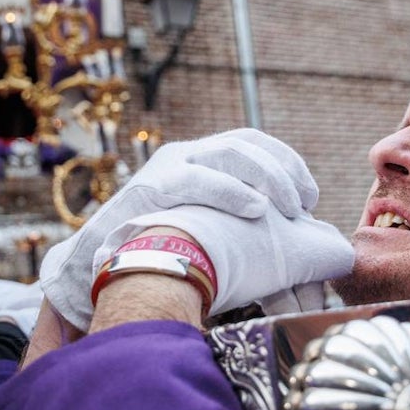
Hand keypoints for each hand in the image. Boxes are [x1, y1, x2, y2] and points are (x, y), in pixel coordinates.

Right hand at [39, 128, 319, 329]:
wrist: (98, 266)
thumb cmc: (159, 254)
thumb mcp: (201, 226)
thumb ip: (232, 221)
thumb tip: (290, 238)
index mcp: (198, 158)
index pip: (252, 142)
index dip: (286, 163)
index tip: (311, 196)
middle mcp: (183, 154)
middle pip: (245, 144)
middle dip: (283, 172)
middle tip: (305, 207)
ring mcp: (166, 167)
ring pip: (229, 153)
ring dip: (268, 178)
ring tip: (289, 210)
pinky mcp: (151, 187)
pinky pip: (197, 179)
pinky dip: (232, 191)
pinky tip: (257, 210)